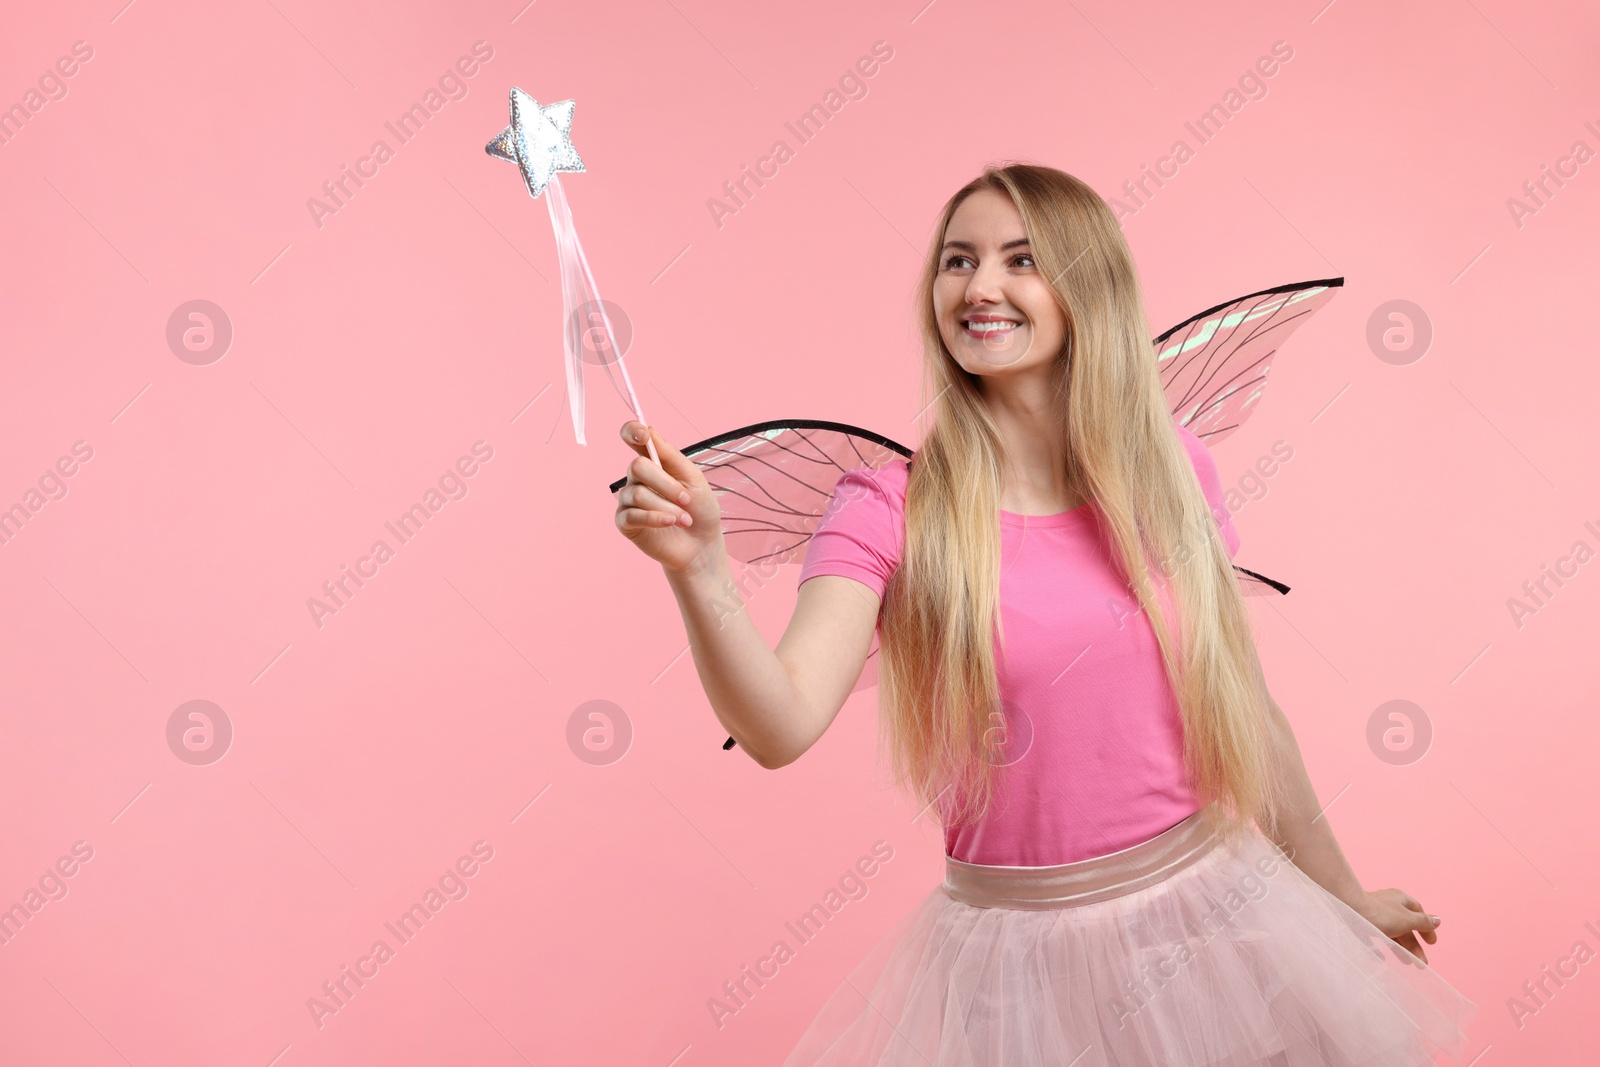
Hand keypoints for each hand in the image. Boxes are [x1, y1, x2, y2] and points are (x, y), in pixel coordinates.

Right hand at [614, 420, 723, 573]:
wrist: (702, 544)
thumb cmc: (699, 509)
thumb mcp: (693, 478)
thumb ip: (670, 455)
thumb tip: (649, 430)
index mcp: (652, 461)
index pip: (632, 437)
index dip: (632, 431)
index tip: (642, 435)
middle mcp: (636, 478)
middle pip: (637, 467)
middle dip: (666, 484)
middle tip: (686, 499)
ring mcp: (627, 501)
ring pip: (638, 494)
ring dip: (667, 506)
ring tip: (685, 519)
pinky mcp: (625, 523)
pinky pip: (633, 515)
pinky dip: (656, 518)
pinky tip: (671, 522)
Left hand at [1351, 887, 1440, 963]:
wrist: (1347, 910)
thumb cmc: (1380, 914)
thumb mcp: (1407, 919)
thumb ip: (1422, 922)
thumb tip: (1438, 920)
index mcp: (1400, 899)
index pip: (1418, 912)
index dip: (1426, 927)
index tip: (1432, 943)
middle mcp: (1387, 905)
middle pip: (1405, 926)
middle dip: (1414, 945)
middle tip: (1422, 964)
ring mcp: (1372, 913)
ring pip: (1391, 932)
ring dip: (1401, 948)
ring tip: (1407, 964)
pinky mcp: (1359, 922)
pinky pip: (1371, 936)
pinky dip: (1378, 947)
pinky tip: (1381, 959)